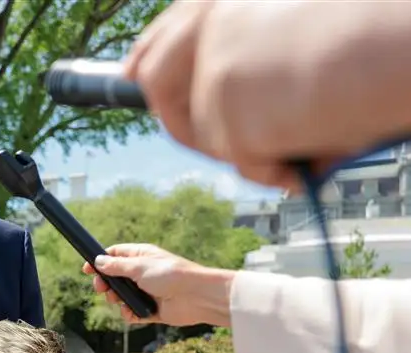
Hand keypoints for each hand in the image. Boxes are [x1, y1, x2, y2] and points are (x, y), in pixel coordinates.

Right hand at [81, 243, 232, 327]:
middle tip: (101, 289)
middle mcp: (142, 273)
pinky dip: (129, 314)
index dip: (99, 261)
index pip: (114, 255)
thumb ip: (116, 266)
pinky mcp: (150, 309)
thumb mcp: (139, 267)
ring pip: (121, 297)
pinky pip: (132, 312)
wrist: (196, 297)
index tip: (86, 269)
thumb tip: (98, 261)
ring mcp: (146, 292)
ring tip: (119, 301)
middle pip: (114, 278)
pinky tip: (132, 312)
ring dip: (116, 300)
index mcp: (141, 257)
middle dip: (105, 284)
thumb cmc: (171, 275)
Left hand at [124, 1, 401, 193]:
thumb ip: (257, 49)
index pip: (170, 32)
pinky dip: (274, 171)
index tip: (133, 74)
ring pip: (209, 132)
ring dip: (250, 147)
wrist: (404, 42)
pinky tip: (308, 157)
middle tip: (220, 146)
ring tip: (307, 135)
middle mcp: (212, 28)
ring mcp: (216, 70)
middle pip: (159, 82)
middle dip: (180, 121)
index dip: (149, 55)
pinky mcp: (228, 112)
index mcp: (227, 0)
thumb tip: (229, 99)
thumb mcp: (301, 23)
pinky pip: (241, 161)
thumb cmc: (379, 32)